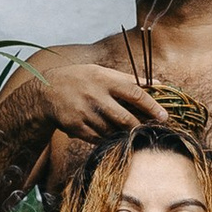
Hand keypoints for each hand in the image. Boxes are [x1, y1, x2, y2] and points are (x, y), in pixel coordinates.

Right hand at [17, 48, 171, 148]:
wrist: (47, 92)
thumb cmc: (80, 80)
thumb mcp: (100, 72)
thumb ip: (127, 80)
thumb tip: (158, 85)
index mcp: (104, 79)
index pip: (134, 93)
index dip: (151, 106)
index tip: (164, 116)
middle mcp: (95, 95)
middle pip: (125, 118)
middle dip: (140, 127)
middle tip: (150, 131)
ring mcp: (84, 113)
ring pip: (113, 131)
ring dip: (124, 134)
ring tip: (130, 133)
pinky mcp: (76, 127)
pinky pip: (99, 138)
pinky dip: (108, 139)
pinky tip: (112, 135)